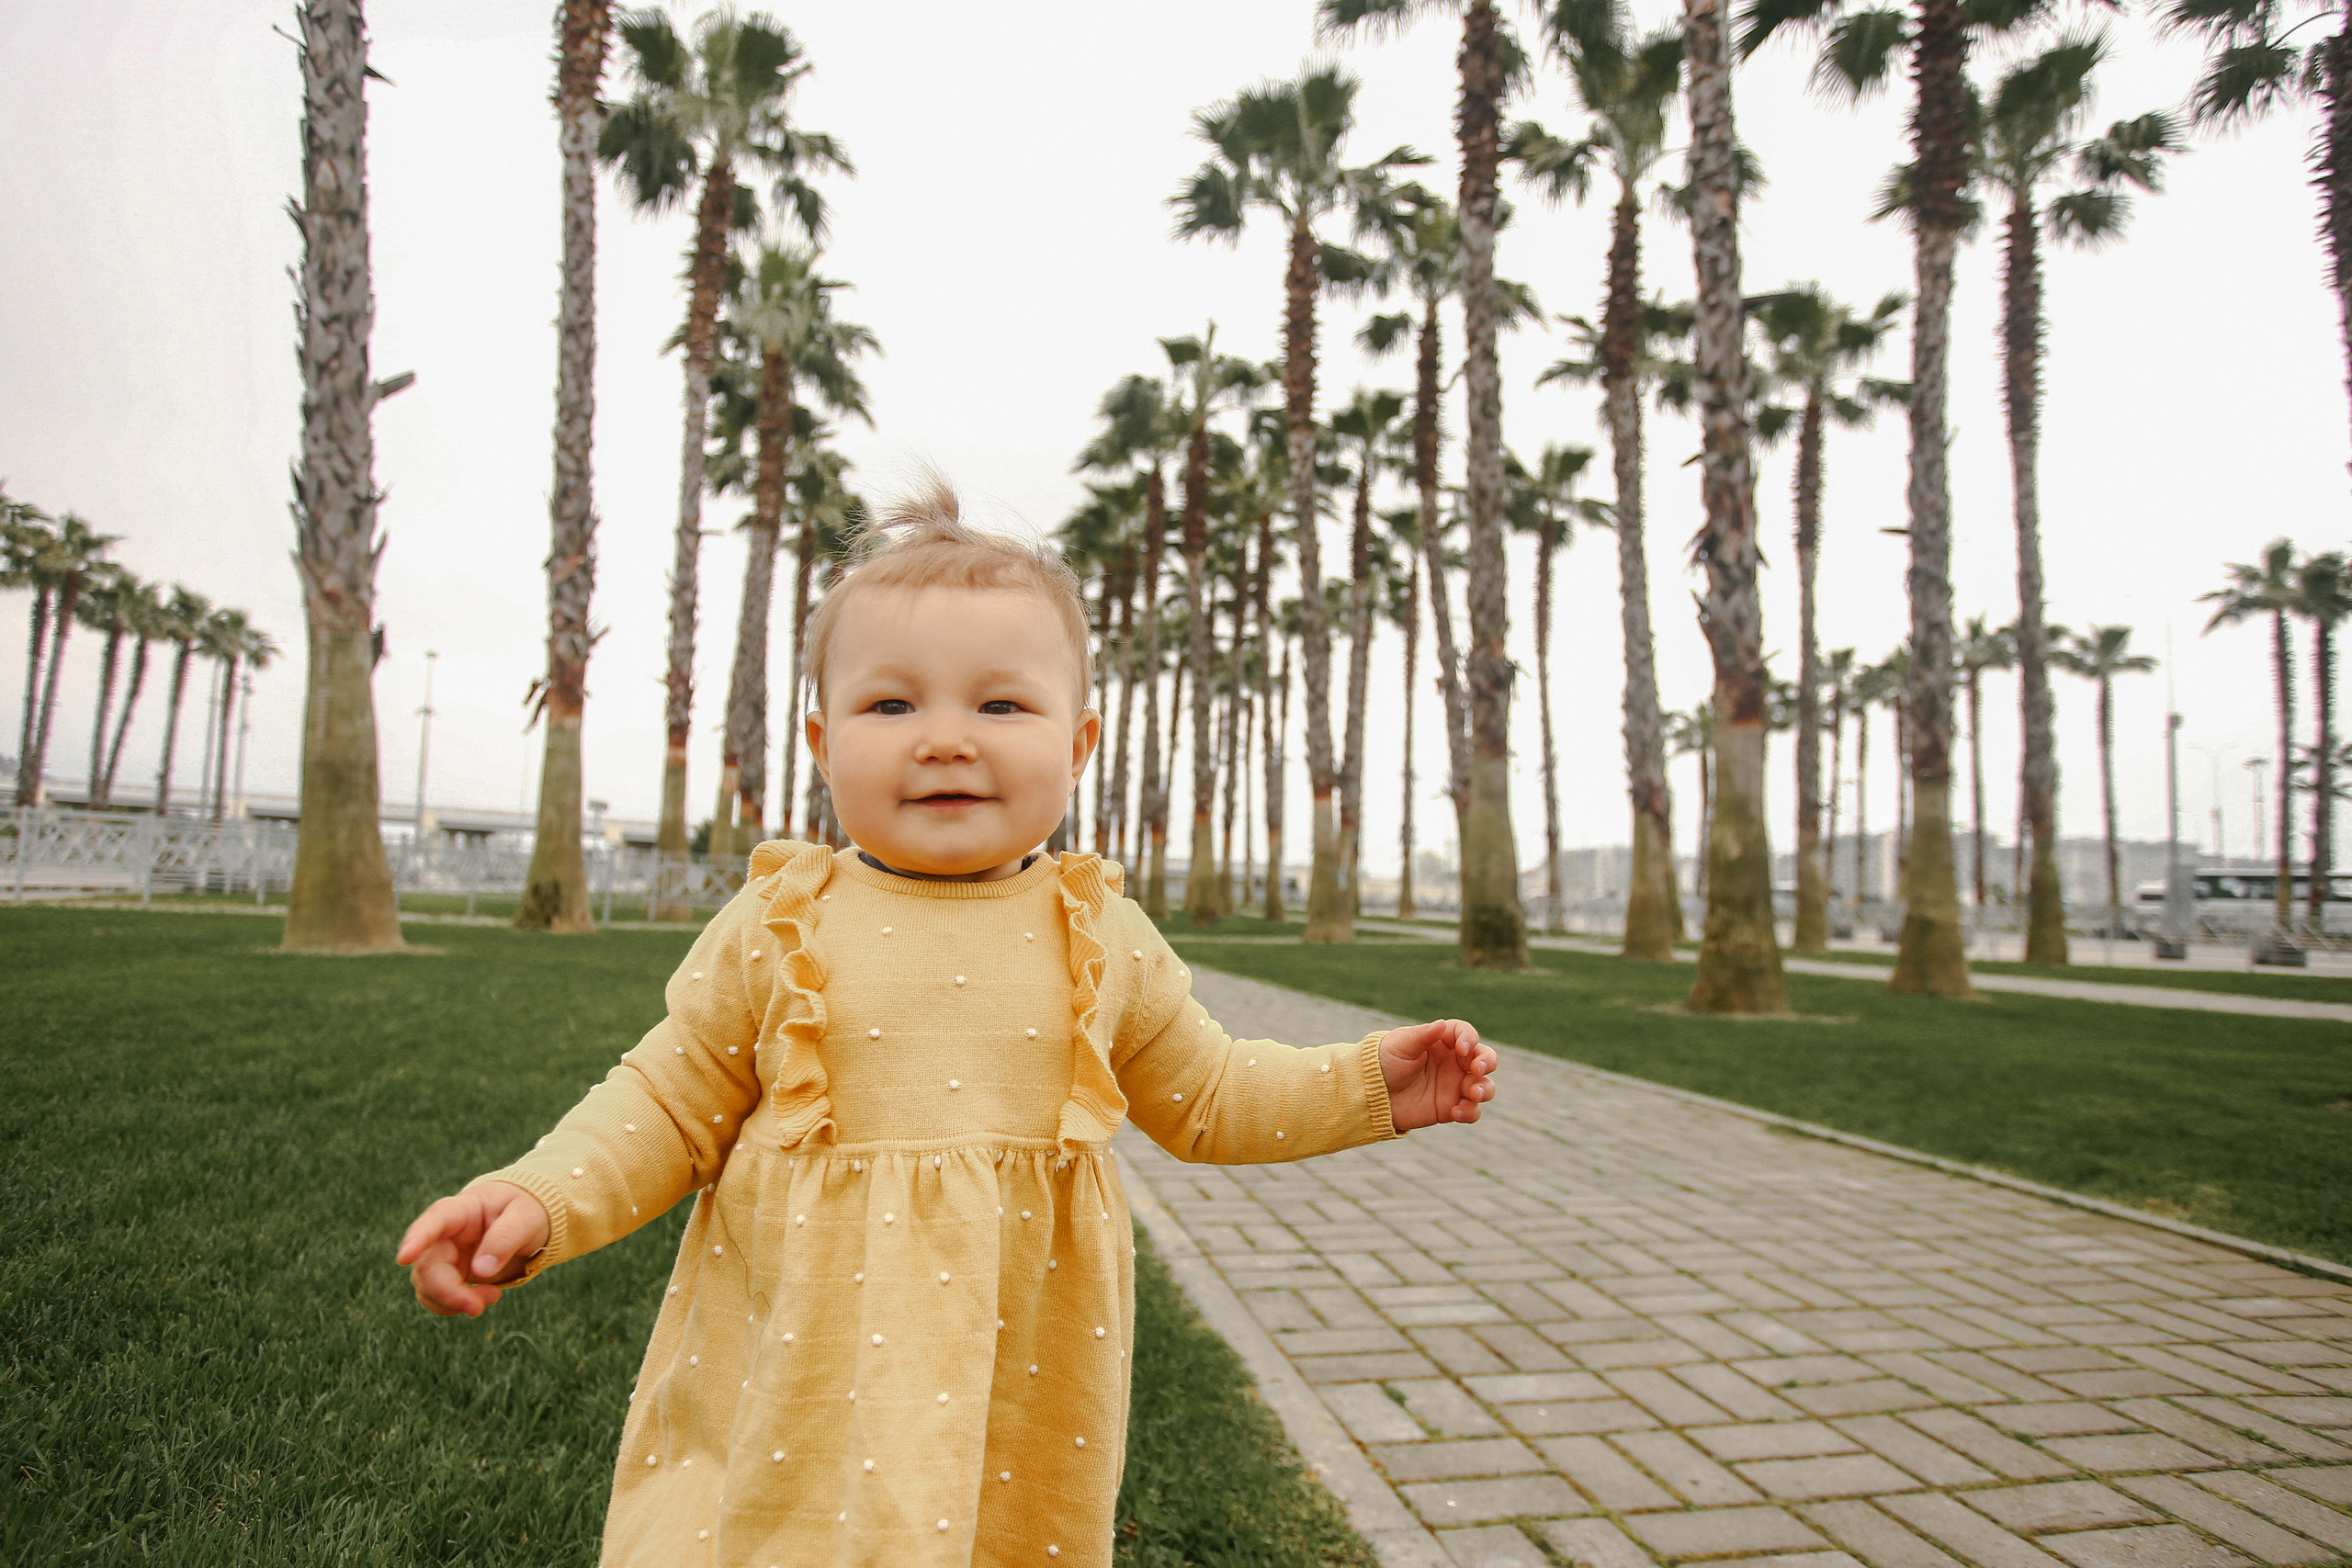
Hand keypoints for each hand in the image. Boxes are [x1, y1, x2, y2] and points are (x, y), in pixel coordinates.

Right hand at [394, 1181, 549, 1317]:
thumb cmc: (526, 1210)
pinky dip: (454, 1306)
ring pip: (427, 1286)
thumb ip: (506, 1239)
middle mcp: (443, 1233)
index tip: (403, 1258)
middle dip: (448, 1292)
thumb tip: (481, 1271)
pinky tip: (480, 1300)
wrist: (524, 1220)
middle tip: (477, 1308)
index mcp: (462, 1210)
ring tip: (492, 1296)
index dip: (416, 1239)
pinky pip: (436, 1297)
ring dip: (452, 1302)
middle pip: (428, 1265)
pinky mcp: (447, 1275)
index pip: (434, 1220)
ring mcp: (442, 1255)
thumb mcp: (527, 1218)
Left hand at [1377, 1018, 1497, 1133]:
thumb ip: (1422, 1036)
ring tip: (1473, 1094)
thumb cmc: (1383, 1062)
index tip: (1463, 1048)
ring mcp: (1454, 1085)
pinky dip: (1470, 1112)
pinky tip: (1455, 1112)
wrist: (1371, 1093)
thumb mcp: (1400, 1045)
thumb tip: (1441, 1024)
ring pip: (1484, 1086)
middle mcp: (1453, 1062)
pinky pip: (1472, 1111)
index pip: (1465, 1034)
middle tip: (1478, 1070)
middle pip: (1484, 1058)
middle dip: (1487, 1062)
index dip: (1469, 1038)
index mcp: (1442, 1041)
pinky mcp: (1451, 1107)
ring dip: (1484, 1089)